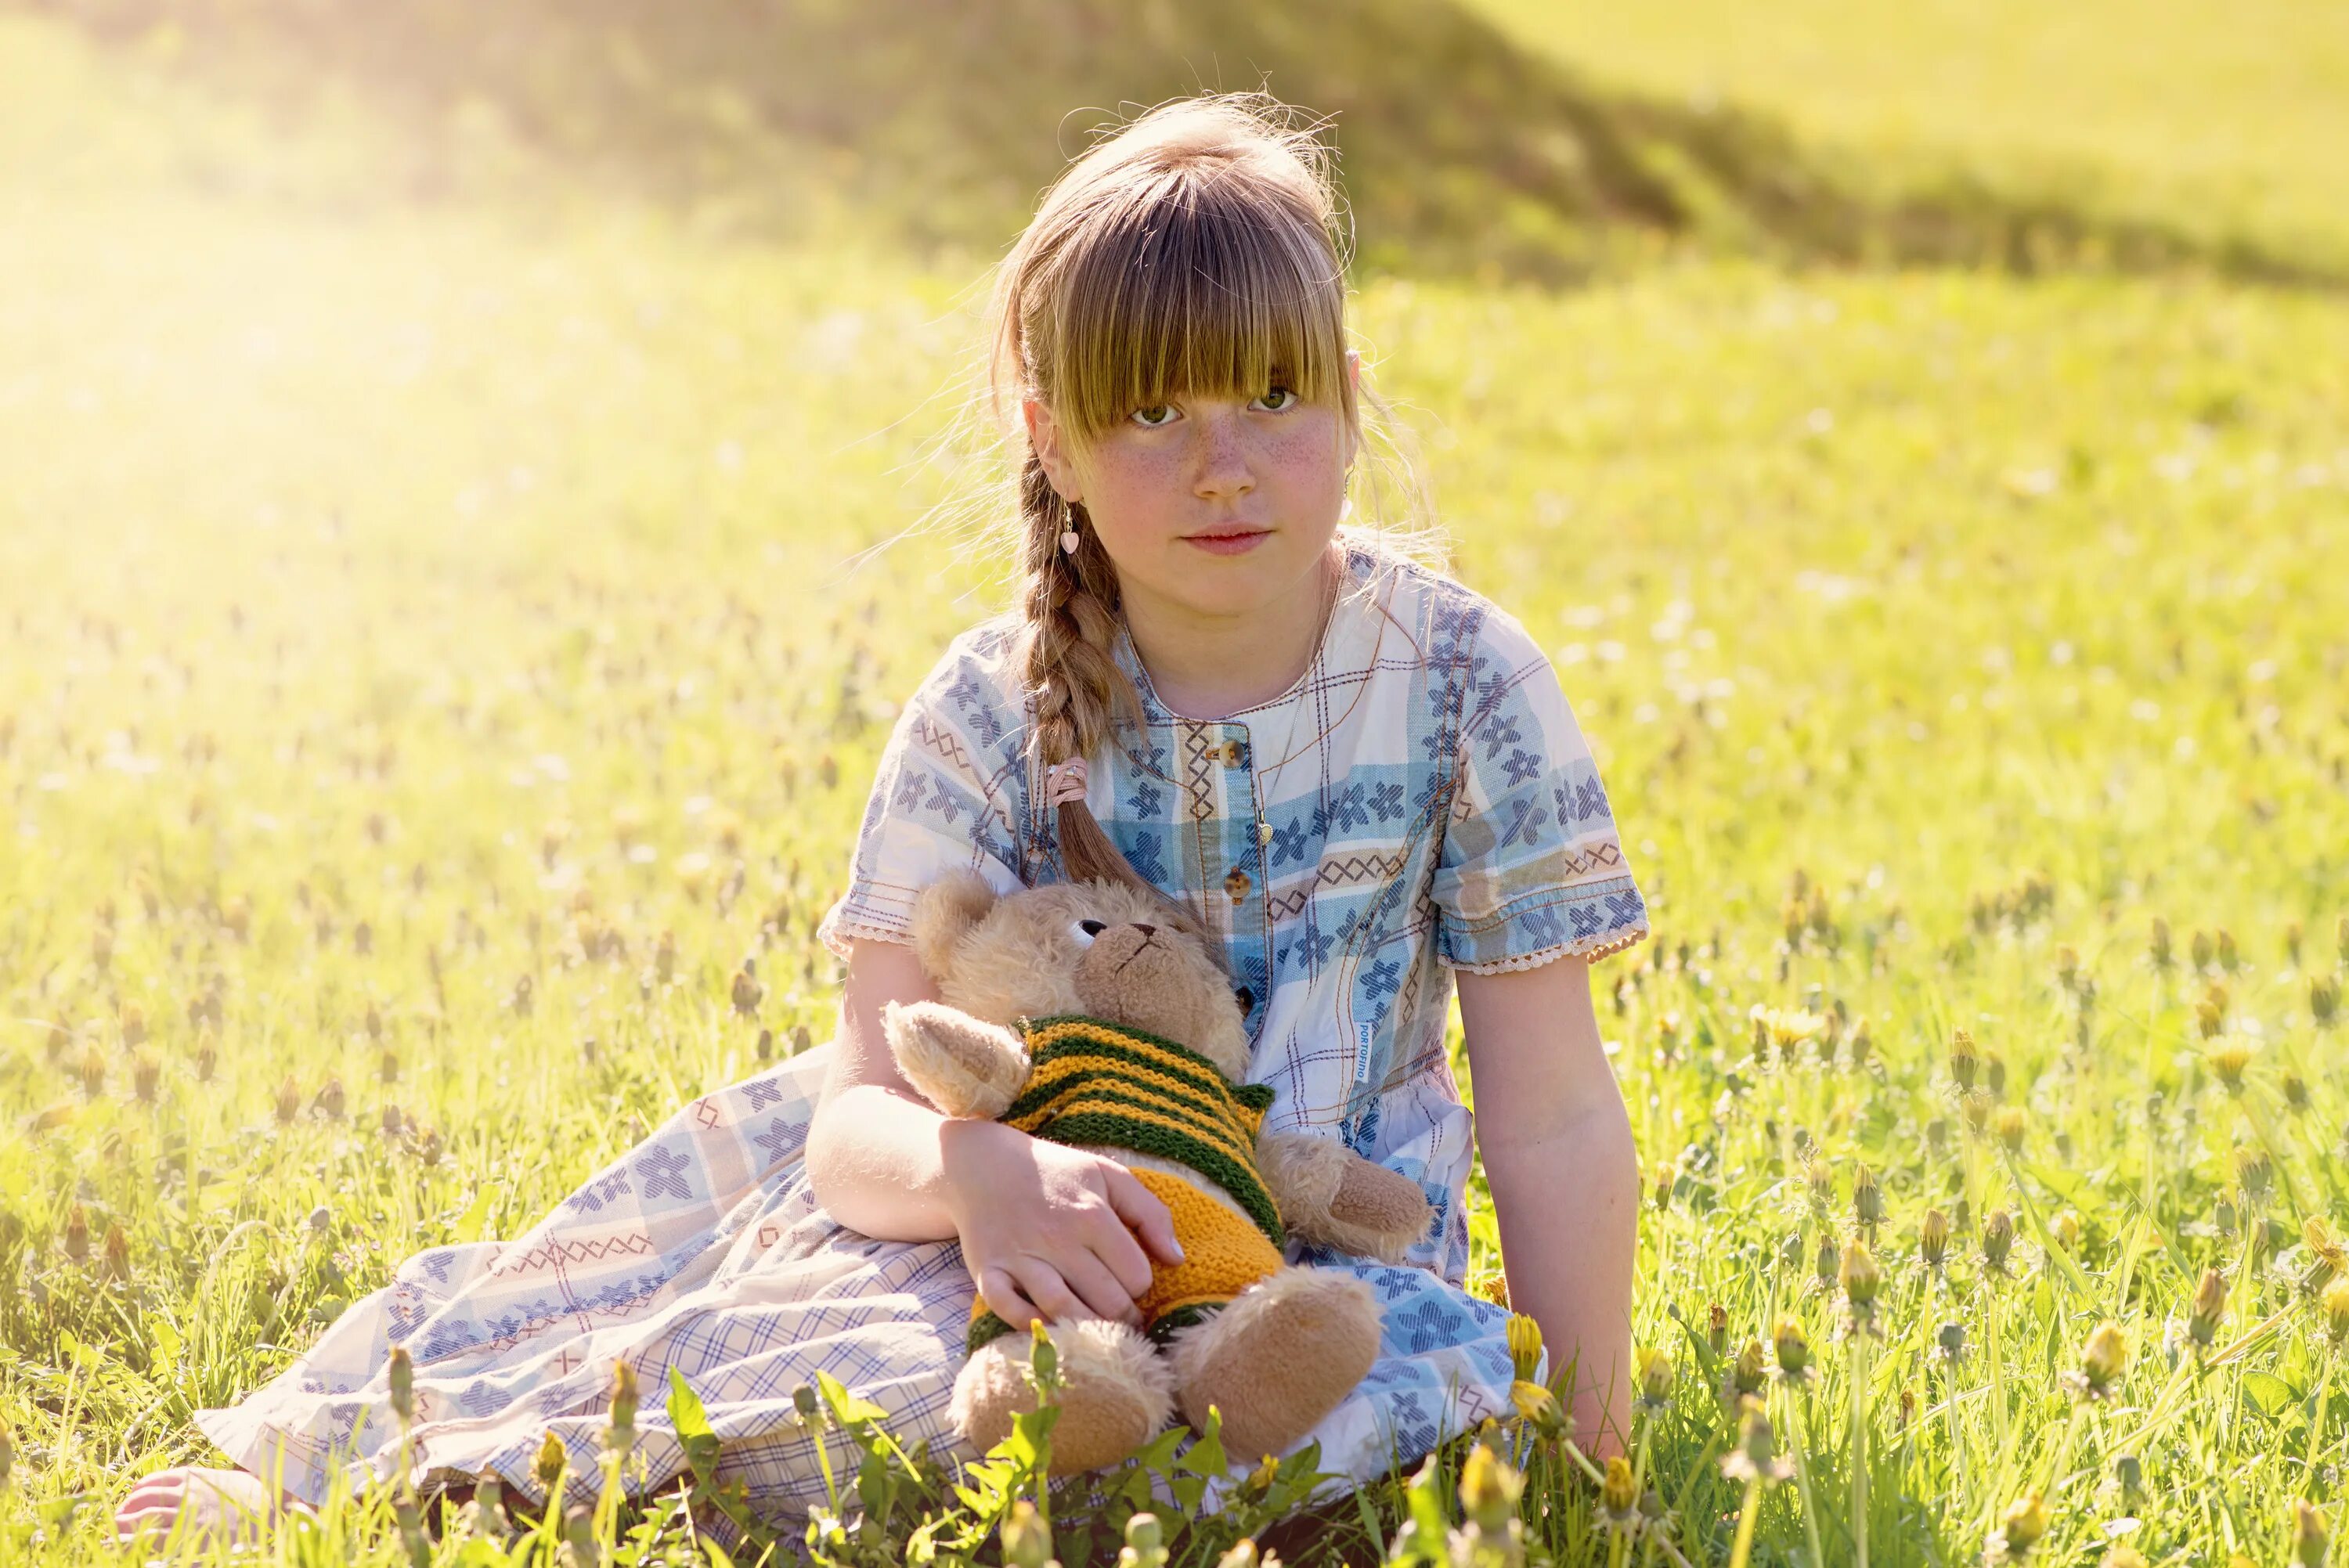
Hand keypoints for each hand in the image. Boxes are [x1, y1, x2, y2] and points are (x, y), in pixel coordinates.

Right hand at [940, 1121, 1185, 1329]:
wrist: (984, 1165)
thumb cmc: (1055, 1173)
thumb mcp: (1108, 1176)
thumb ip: (1150, 1213)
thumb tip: (1177, 1260)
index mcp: (1092, 1215)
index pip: (1137, 1277)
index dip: (1142, 1287)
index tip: (1133, 1286)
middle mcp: (1057, 1239)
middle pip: (1107, 1302)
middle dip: (1124, 1318)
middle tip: (1124, 1320)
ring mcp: (1020, 1258)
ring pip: (1064, 1311)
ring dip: (1088, 1331)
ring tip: (1099, 1332)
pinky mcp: (989, 1272)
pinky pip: (1009, 1311)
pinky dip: (1030, 1324)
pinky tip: (1049, 1325)